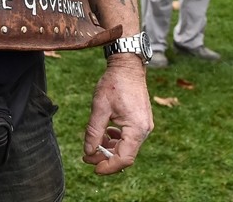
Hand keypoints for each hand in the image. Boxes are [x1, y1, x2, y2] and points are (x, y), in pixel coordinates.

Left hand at [81, 56, 151, 174]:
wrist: (127, 65)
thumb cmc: (114, 83)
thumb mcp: (99, 107)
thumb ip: (93, 132)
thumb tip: (89, 152)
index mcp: (136, 128)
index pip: (124, 158)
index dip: (108, 167)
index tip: (93, 167)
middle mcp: (144, 130)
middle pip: (126, 155)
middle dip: (106, 158)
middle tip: (87, 156)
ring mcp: (144, 126)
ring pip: (127, 147)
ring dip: (110, 148)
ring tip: (93, 144)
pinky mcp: (141, 121)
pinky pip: (129, 138)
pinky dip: (116, 139)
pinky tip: (105, 133)